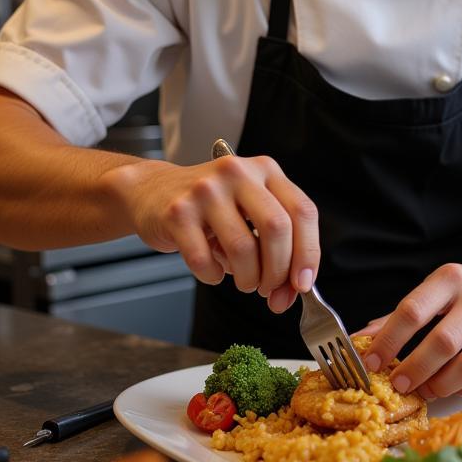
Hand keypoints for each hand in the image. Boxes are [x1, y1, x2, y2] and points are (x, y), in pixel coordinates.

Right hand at [108, 154, 318, 312]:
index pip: (302, 212)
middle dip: (278, 271)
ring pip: (242, 247)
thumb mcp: (249, 211)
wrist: (152, 191)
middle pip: (277, 229)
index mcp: (266, 170)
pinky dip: (212, 276)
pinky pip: (203, 259)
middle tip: (269, 289)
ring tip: (244, 282)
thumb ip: (276, 245)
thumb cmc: (211, 207)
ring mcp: (206, 190)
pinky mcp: (178, 211)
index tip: (304, 283)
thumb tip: (294, 291)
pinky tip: (211, 271)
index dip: (308, 253)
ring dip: (248, 279)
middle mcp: (238, 173)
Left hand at [357, 256, 461, 398]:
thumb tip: (360, 340)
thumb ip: (398, 316)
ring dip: (439, 385)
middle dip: (414, 368)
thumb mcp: (434, 290)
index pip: (414, 310)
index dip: (389, 340)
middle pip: (443, 342)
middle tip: (397, 384)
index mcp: (451, 278)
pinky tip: (450, 387)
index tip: (371, 361)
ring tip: (423, 390)